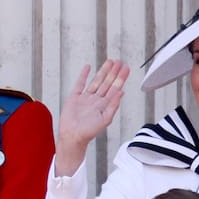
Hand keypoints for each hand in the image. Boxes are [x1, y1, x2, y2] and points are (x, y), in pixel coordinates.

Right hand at [55, 59, 129, 176]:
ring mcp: (85, 98)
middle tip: (120, 62)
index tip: (126, 68)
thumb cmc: (89, 131)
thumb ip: (113, 105)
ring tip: (109, 62)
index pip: (115, 88)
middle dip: (114, 72)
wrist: (72, 136)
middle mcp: (96, 100)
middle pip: (107, 83)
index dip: (121, 78)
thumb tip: (122, 92)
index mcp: (104, 105)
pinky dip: (84, 75)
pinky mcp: (75, 97)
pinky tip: (88, 68)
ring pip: (96, 81)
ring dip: (103, 72)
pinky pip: (80, 84)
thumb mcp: (105, 119)